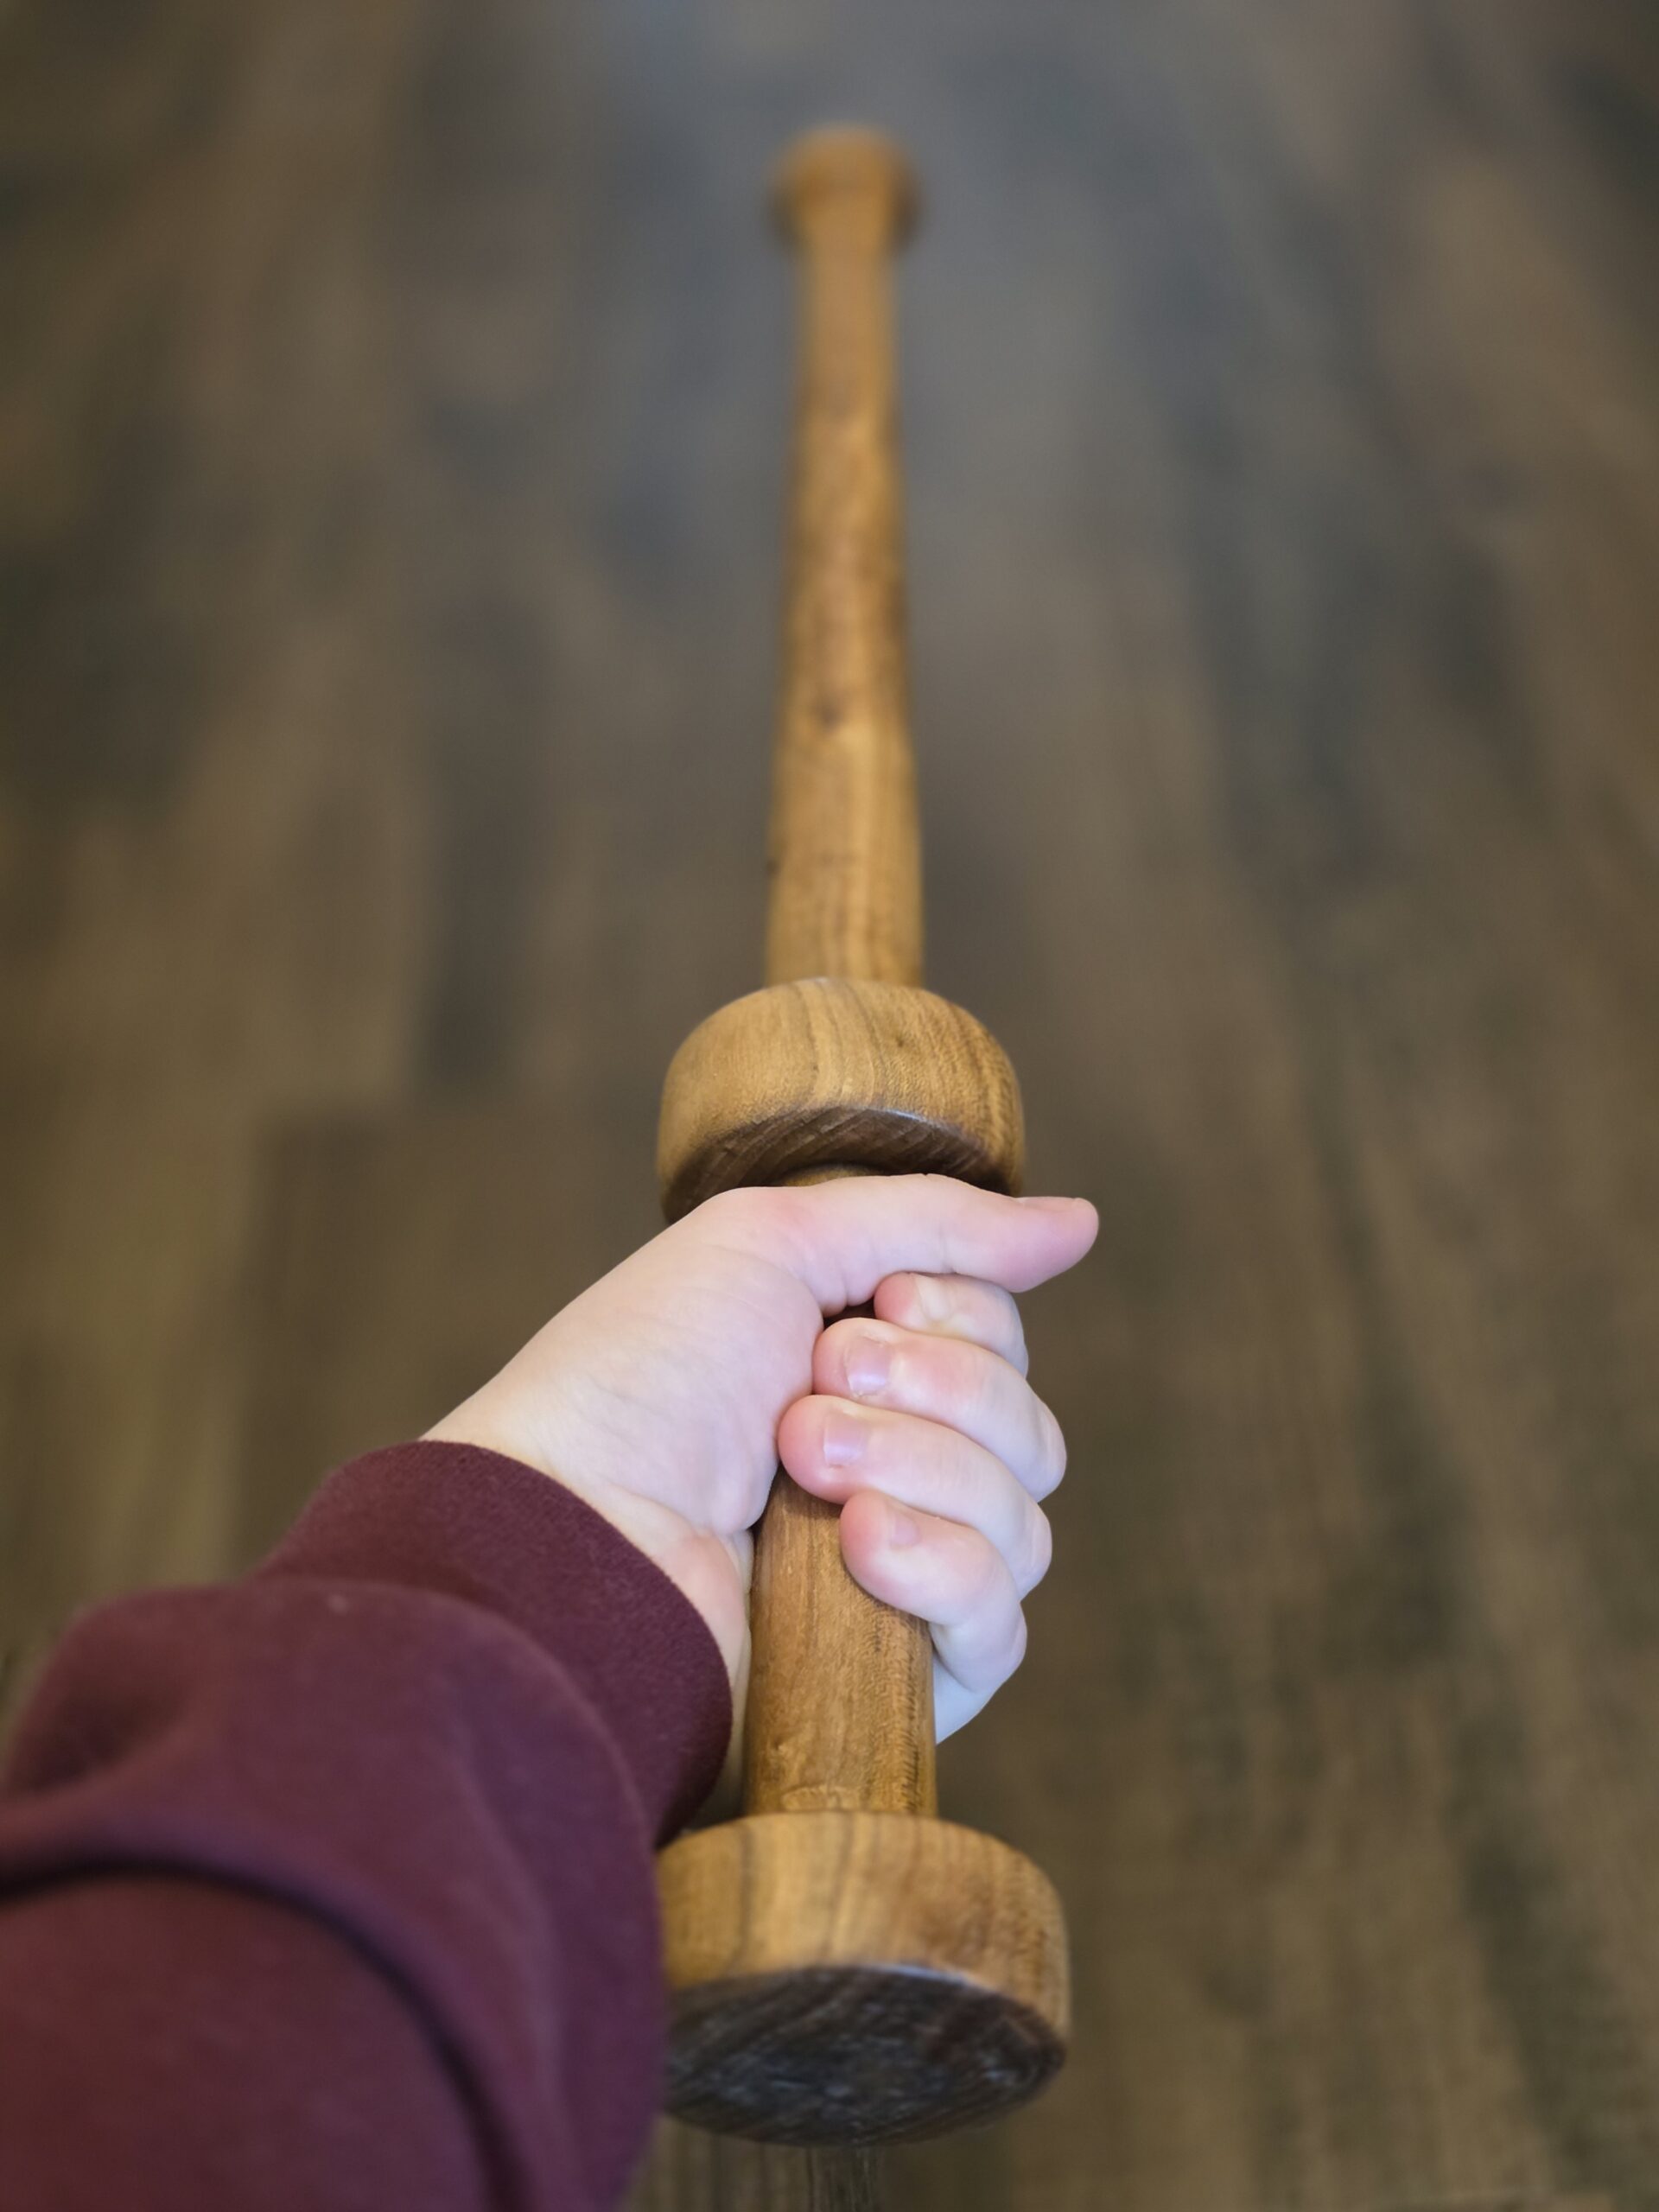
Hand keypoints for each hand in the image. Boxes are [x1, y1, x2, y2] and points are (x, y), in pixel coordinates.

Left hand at [426, 1175, 1095, 1740]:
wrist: (571, 1529)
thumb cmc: (643, 1376)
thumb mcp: (777, 1242)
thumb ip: (938, 1224)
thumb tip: (1079, 1224)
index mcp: (862, 1376)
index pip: (1002, 1341)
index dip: (959, 1313)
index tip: (867, 1305)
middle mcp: (889, 1475)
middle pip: (1028, 1427)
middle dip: (933, 1388)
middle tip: (809, 1393)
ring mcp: (896, 1581)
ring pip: (1024, 1518)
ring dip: (917, 1467)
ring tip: (801, 1467)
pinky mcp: (897, 1681)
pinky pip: (1000, 1623)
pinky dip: (938, 1568)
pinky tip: (857, 1550)